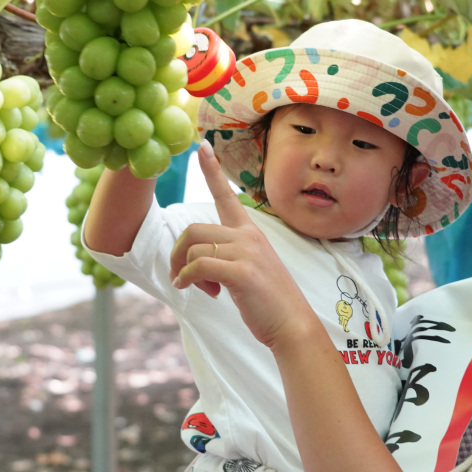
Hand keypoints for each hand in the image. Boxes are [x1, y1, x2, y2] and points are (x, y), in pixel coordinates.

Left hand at [170, 141, 311, 347]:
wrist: (292, 325)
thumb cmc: (269, 301)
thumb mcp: (250, 268)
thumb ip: (228, 255)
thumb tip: (197, 261)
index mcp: (250, 232)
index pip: (227, 195)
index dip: (212, 171)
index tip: (202, 146)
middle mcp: (248, 236)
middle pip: (193, 228)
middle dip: (178, 253)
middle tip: (184, 277)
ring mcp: (246, 252)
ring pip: (193, 247)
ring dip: (185, 271)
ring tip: (201, 289)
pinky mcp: (241, 272)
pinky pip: (198, 266)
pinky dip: (187, 279)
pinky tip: (190, 289)